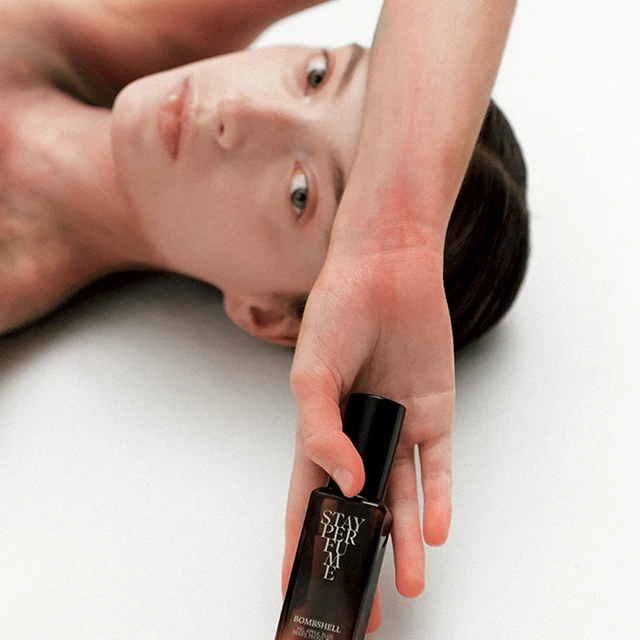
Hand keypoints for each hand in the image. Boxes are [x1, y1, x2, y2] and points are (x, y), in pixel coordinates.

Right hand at [282, 224, 454, 632]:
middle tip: (361, 604)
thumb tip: (347, 485)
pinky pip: (437, 464)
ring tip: (406, 584)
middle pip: (359, 507)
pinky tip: (436, 530)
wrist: (386, 269)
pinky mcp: (435, 413)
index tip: (297, 582)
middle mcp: (361, 434)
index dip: (303, 540)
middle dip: (359, 554)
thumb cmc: (337, 312)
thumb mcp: (310, 375)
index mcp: (321, 427)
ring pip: (403, 496)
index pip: (308, 497)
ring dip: (405, 540)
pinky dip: (438, 497)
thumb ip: (321, 433)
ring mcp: (398, 426)